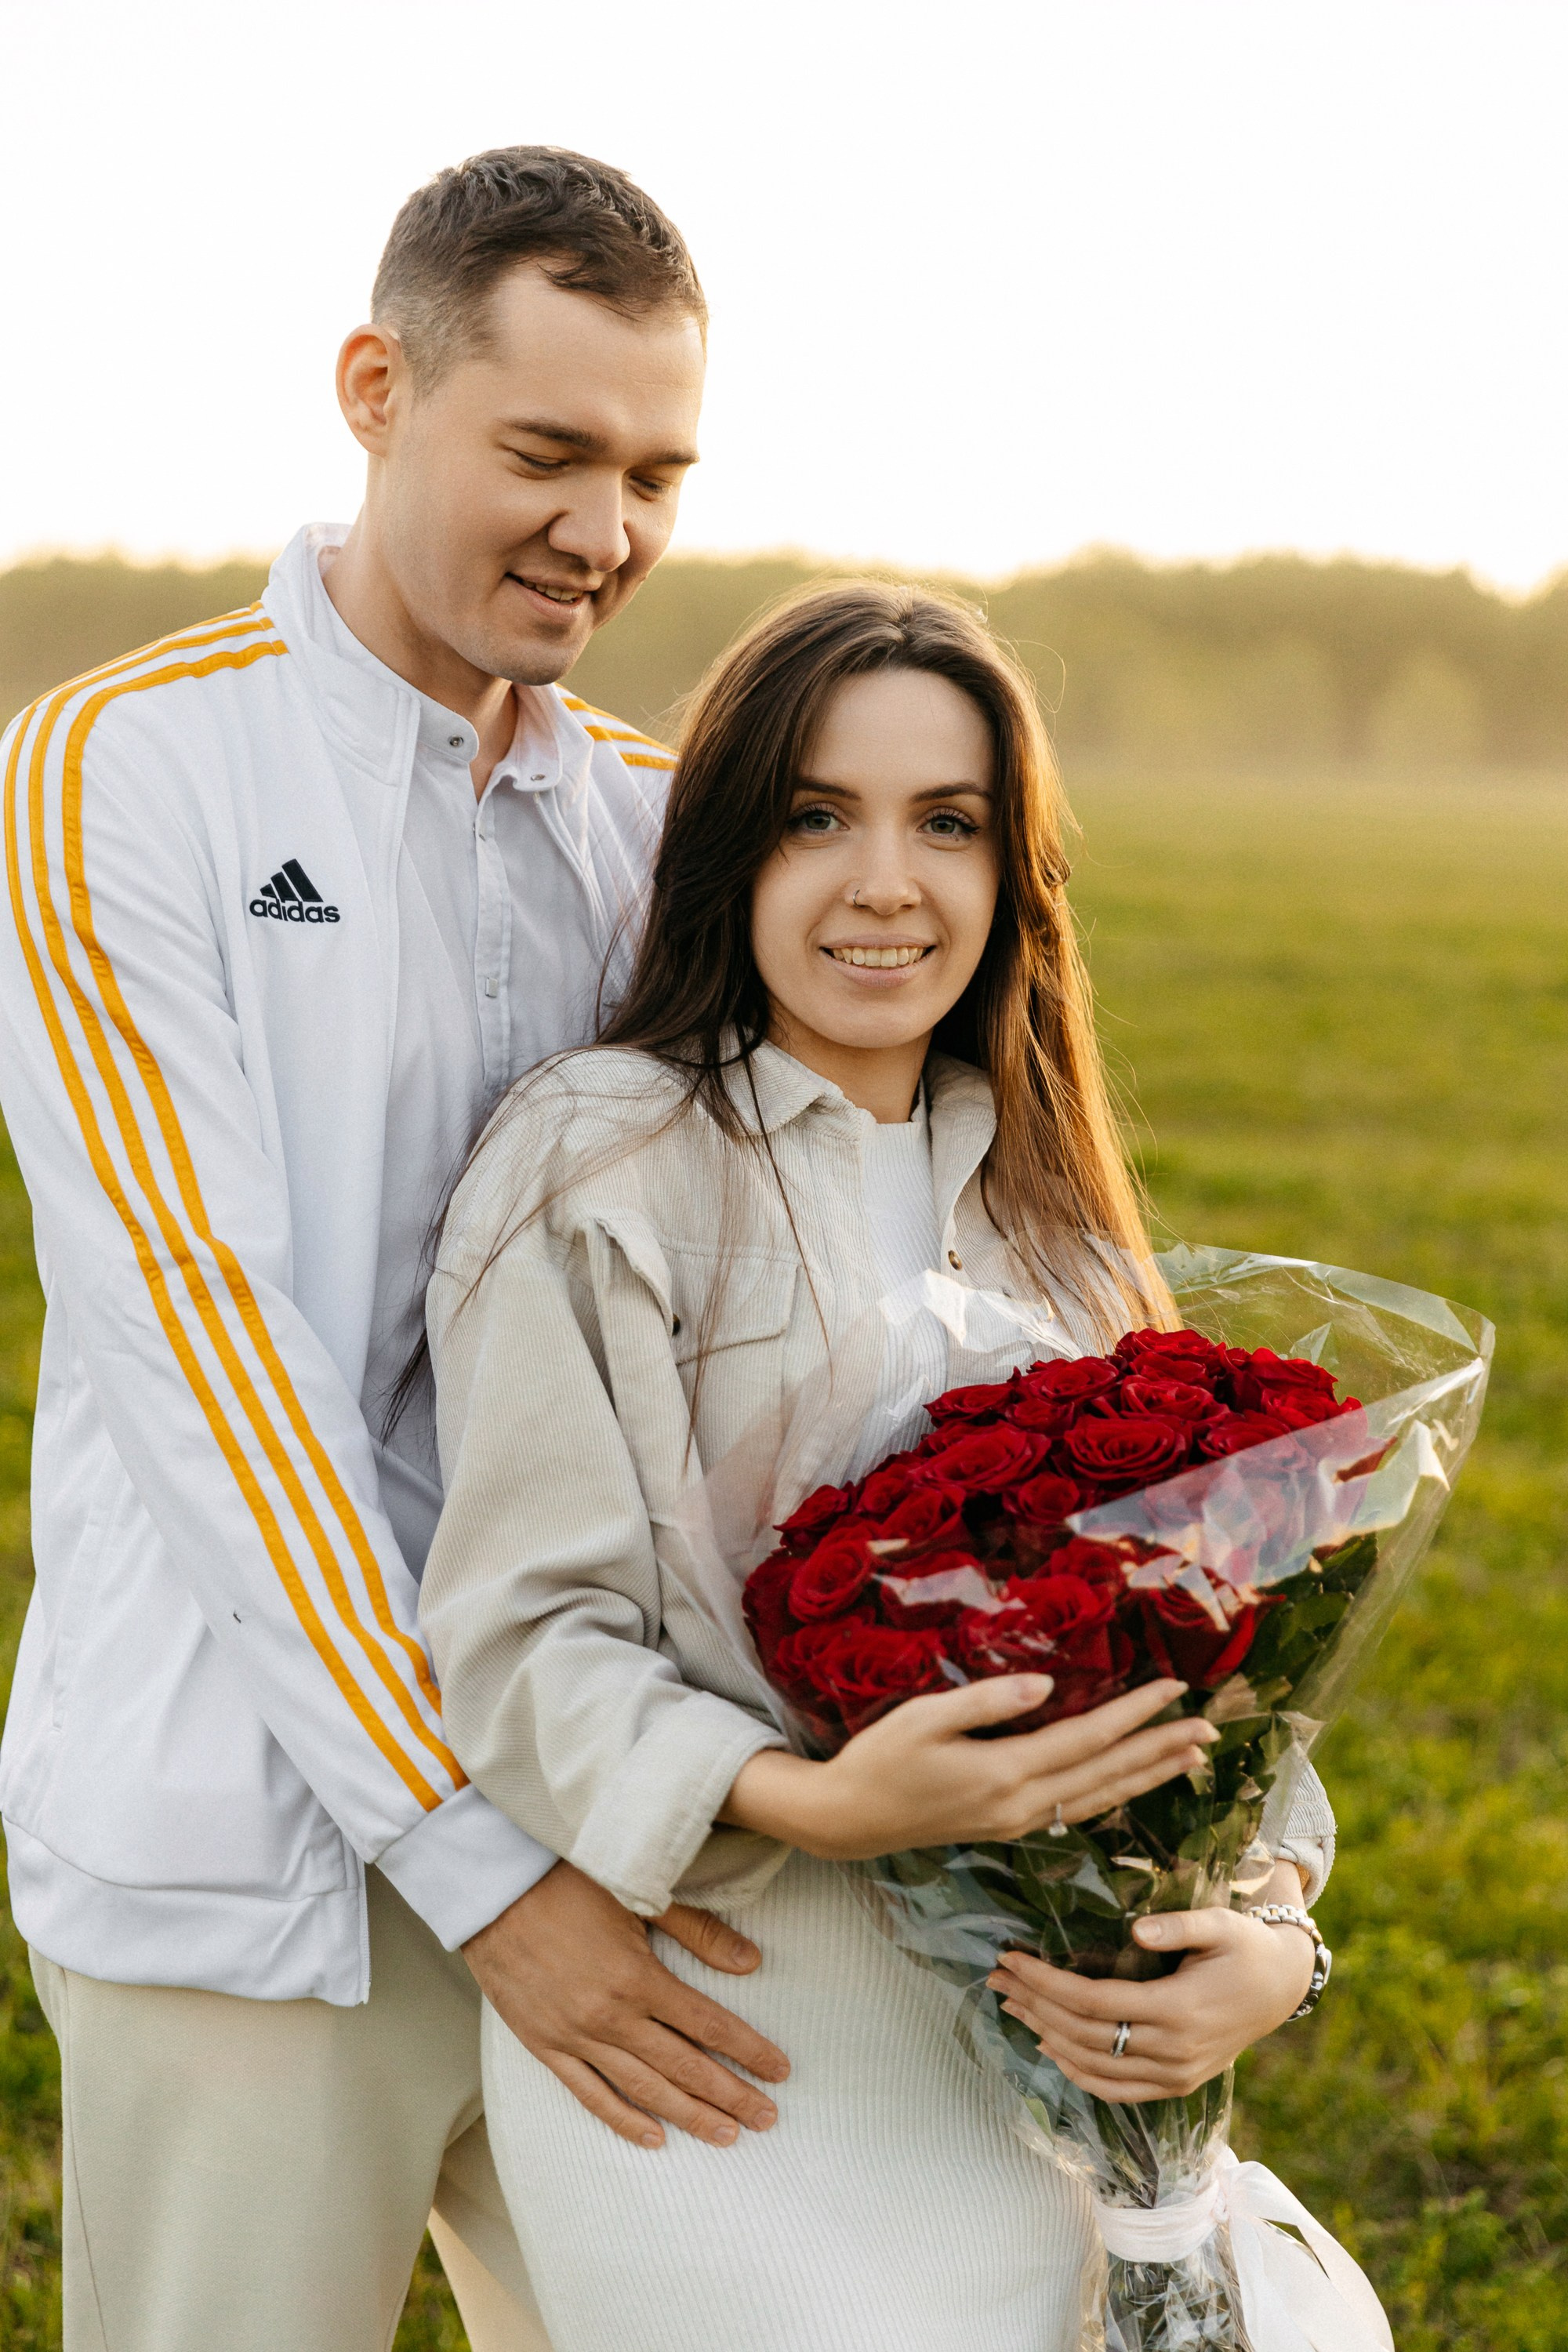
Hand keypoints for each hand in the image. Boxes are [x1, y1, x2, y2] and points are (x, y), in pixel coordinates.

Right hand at [463, 1860, 788, 2150]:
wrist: (491, 1888)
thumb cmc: (566, 1879)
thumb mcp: (637, 1893)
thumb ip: (697, 1930)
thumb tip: (752, 1963)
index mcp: (637, 1977)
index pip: (707, 2025)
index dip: (748, 2050)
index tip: (780, 2071)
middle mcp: (610, 2017)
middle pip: (684, 2066)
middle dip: (730, 2094)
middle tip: (768, 2118)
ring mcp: (575, 2037)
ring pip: (643, 2089)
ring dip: (688, 2115)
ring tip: (727, 2135)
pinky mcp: (545, 2046)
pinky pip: (590, 2094)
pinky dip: (623, 2120)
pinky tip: (654, 2138)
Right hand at [722, 1676, 1216, 1859]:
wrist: (850, 1819)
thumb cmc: (880, 1758)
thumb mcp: (924, 1718)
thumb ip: (987, 1702)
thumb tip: (1048, 1685)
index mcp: (1006, 1774)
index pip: (1088, 1739)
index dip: (1135, 1713)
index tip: (1175, 1688)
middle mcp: (1022, 1805)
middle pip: (1108, 1774)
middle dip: (1161, 1749)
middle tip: (1210, 1728)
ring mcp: (1018, 1822)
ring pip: (1100, 1797)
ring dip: (1149, 1775)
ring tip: (1191, 1757)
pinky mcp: (1009, 1827)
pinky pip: (1078, 1808)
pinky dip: (1115, 1793)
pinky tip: (1132, 1783)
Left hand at [989, 1868, 1314, 2102]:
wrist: (1281, 1987)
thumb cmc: (1245, 1946)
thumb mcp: (1221, 1924)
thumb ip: (1179, 1926)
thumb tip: (1135, 1930)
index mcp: (1179, 2009)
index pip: (1095, 2002)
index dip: (1047, 1983)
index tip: (1011, 1960)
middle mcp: (1174, 2051)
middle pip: (1086, 2035)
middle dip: (1035, 2005)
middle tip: (997, 1977)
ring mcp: (1176, 2075)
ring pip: (1096, 2066)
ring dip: (1047, 2037)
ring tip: (1011, 2006)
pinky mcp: (1177, 2085)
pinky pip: (1118, 2090)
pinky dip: (1079, 2074)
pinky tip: (1051, 2048)